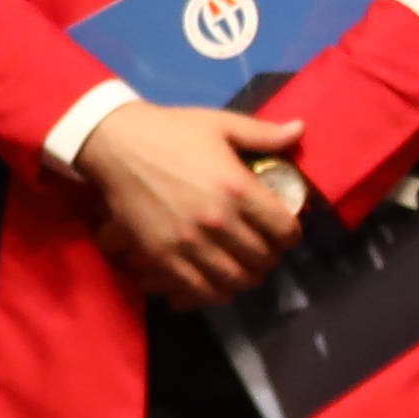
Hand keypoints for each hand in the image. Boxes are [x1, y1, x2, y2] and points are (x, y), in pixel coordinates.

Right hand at [76, 103, 306, 307]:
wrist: (117, 145)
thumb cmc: (172, 131)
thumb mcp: (221, 124)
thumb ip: (264, 134)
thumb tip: (301, 130)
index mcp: (237, 187)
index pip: (283, 229)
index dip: (291, 235)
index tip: (285, 232)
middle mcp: (217, 221)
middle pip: (262, 258)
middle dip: (270, 256)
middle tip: (265, 250)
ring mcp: (189, 243)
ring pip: (234, 279)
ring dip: (246, 277)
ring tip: (245, 268)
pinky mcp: (163, 257)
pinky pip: (199, 290)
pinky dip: (216, 292)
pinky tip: (219, 283)